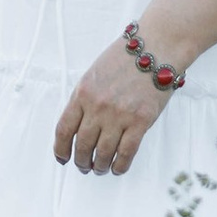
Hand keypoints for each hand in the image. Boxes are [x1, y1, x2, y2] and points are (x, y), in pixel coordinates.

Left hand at [53, 32, 184, 176]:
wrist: (155, 48)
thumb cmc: (125, 58)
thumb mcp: (94, 74)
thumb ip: (84, 99)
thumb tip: (78, 126)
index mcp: (82, 93)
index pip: (64, 129)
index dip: (61, 149)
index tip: (63, 158)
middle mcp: (97, 106)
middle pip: (83, 145)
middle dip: (81, 161)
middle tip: (84, 166)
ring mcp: (119, 115)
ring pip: (103, 153)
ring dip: (99, 166)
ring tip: (100, 168)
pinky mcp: (140, 121)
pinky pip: (126, 152)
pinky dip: (120, 165)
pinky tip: (117, 168)